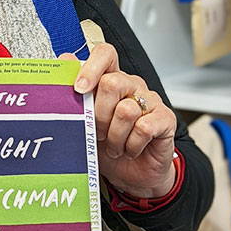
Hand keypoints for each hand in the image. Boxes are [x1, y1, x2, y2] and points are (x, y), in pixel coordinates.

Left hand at [61, 44, 176, 198]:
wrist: (131, 176)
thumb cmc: (107, 146)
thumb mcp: (85, 122)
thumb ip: (76, 93)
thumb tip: (64, 59)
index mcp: (111, 79)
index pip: (105, 54)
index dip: (91, 67)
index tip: (79, 89)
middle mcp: (131, 86)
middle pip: (112, 83)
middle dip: (99, 115)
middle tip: (97, 133)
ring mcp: (150, 101)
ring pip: (126, 110)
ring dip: (115, 137)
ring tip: (115, 146)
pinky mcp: (165, 119)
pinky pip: (144, 128)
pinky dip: (132, 145)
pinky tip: (131, 150)